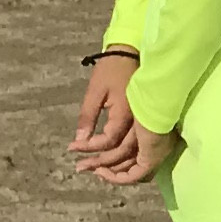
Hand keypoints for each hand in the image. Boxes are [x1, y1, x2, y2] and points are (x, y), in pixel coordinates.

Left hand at [71, 54, 175, 185]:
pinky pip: (138, 146)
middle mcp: (140, 122)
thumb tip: (79, 140)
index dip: (90, 148)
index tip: (72, 148)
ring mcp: (146, 122)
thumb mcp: (94, 92)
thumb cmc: (111, 70)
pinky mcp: (148, 121)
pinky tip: (111, 158)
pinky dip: (125, 156)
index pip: (108, 141)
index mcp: (126, 113)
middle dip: (101, 163)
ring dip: (114, 164)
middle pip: (123, 153)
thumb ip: (87, 117)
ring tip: (94, 168)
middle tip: (80, 167)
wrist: (132, 53)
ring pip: (133, 154)